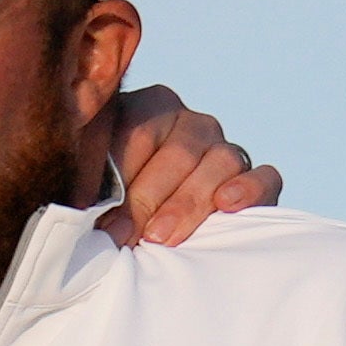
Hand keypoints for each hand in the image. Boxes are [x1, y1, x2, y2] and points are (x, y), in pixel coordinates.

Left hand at [92, 86, 278, 243]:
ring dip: (188, 203)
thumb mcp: (95, 187)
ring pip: (220, 163)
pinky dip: (249, 189)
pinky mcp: (253, 179)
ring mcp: (224, 149)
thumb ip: (92, 184)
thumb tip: (80, 206)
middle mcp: (191, 124)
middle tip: (126, 237)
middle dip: (149, 200)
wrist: (143, 228)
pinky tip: (226, 205)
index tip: (103, 219)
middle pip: (180, 153)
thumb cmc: (111, 207)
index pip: (140, 132)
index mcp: (150, 108)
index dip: (122, 179)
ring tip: (161, 237)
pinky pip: (265, 176)